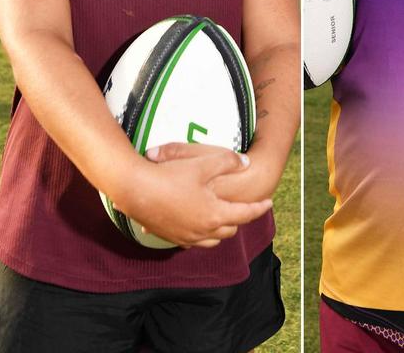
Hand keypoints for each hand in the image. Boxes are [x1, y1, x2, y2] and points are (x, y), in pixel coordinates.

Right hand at [116, 148, 271, 248]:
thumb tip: (245, 163)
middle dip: (238, 220)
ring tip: (220, 219)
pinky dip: (199, 234)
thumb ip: (228, 162)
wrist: (134, 190)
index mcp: (215, 215)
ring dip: (219, 231)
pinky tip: (194, 224)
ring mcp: (185, 237)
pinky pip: (191, 241)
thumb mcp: (203, 164)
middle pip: (229, 230)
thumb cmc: (170, 176)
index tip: (268, 202)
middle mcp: (202, 231)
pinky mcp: (169, 237)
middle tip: (242, 208)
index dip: (259, 207)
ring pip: (211, 241)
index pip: (245, 214)